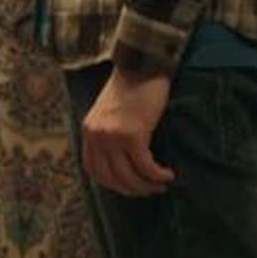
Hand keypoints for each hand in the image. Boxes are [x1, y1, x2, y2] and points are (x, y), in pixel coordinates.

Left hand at [81, 66, 176, 195]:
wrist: (141, 66)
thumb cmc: (130, 88)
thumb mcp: (109, 113)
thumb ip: (108, 135)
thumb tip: (120, 163)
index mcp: (88, 130)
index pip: (93, 169)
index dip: (112, 184)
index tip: (128, 188)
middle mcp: (96, 135)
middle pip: (112, 178)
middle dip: (132, 190)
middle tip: (149, 191)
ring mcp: (113, 136)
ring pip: (129, 176)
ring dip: (146, 186)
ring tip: (160, 185)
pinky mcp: (133, 135)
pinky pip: (146, 166)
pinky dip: (158, 175)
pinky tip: (167, 175)